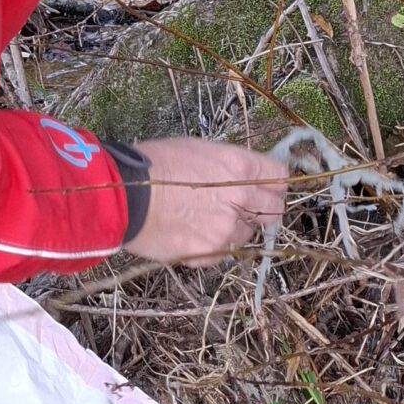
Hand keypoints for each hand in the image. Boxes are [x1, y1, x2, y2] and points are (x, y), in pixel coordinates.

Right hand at [127, 137, 286, 263]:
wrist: (124, 197)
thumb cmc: (155, 164)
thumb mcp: (199, 149)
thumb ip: (230, 166)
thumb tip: (244, 177)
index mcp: (241, 168)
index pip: (279, 178)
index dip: (272, 182)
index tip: (264, 185)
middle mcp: (242, 201)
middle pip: (274, 210)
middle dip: (263, 208)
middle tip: (244, 206)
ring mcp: (227, 231)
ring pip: (249, 234)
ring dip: (236, 228)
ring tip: (206, 219)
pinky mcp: (210, 254)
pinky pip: (224, 251)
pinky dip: (214, 245)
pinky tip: (192, 232)